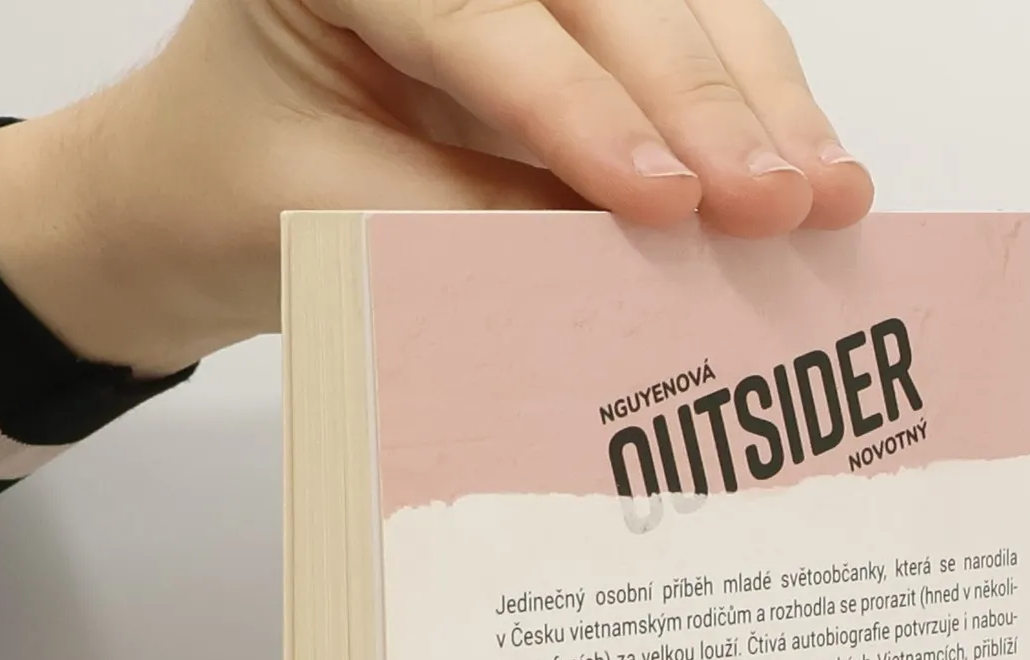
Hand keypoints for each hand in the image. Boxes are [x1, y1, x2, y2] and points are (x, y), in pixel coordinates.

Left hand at [0, 0, 873, 377]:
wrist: (202, 188)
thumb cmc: (238, 192)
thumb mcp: (328, 218)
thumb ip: (468, 224)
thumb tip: (629, 263)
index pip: (480, 20)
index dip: (581, 115)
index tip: (664, 203)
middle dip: (704, 105)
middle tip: (780, 202)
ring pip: (671, 5)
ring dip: (759, 100)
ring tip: (827, 195)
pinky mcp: (576, 20)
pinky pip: (684, 42)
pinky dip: (752, 107)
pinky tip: (814, 168)